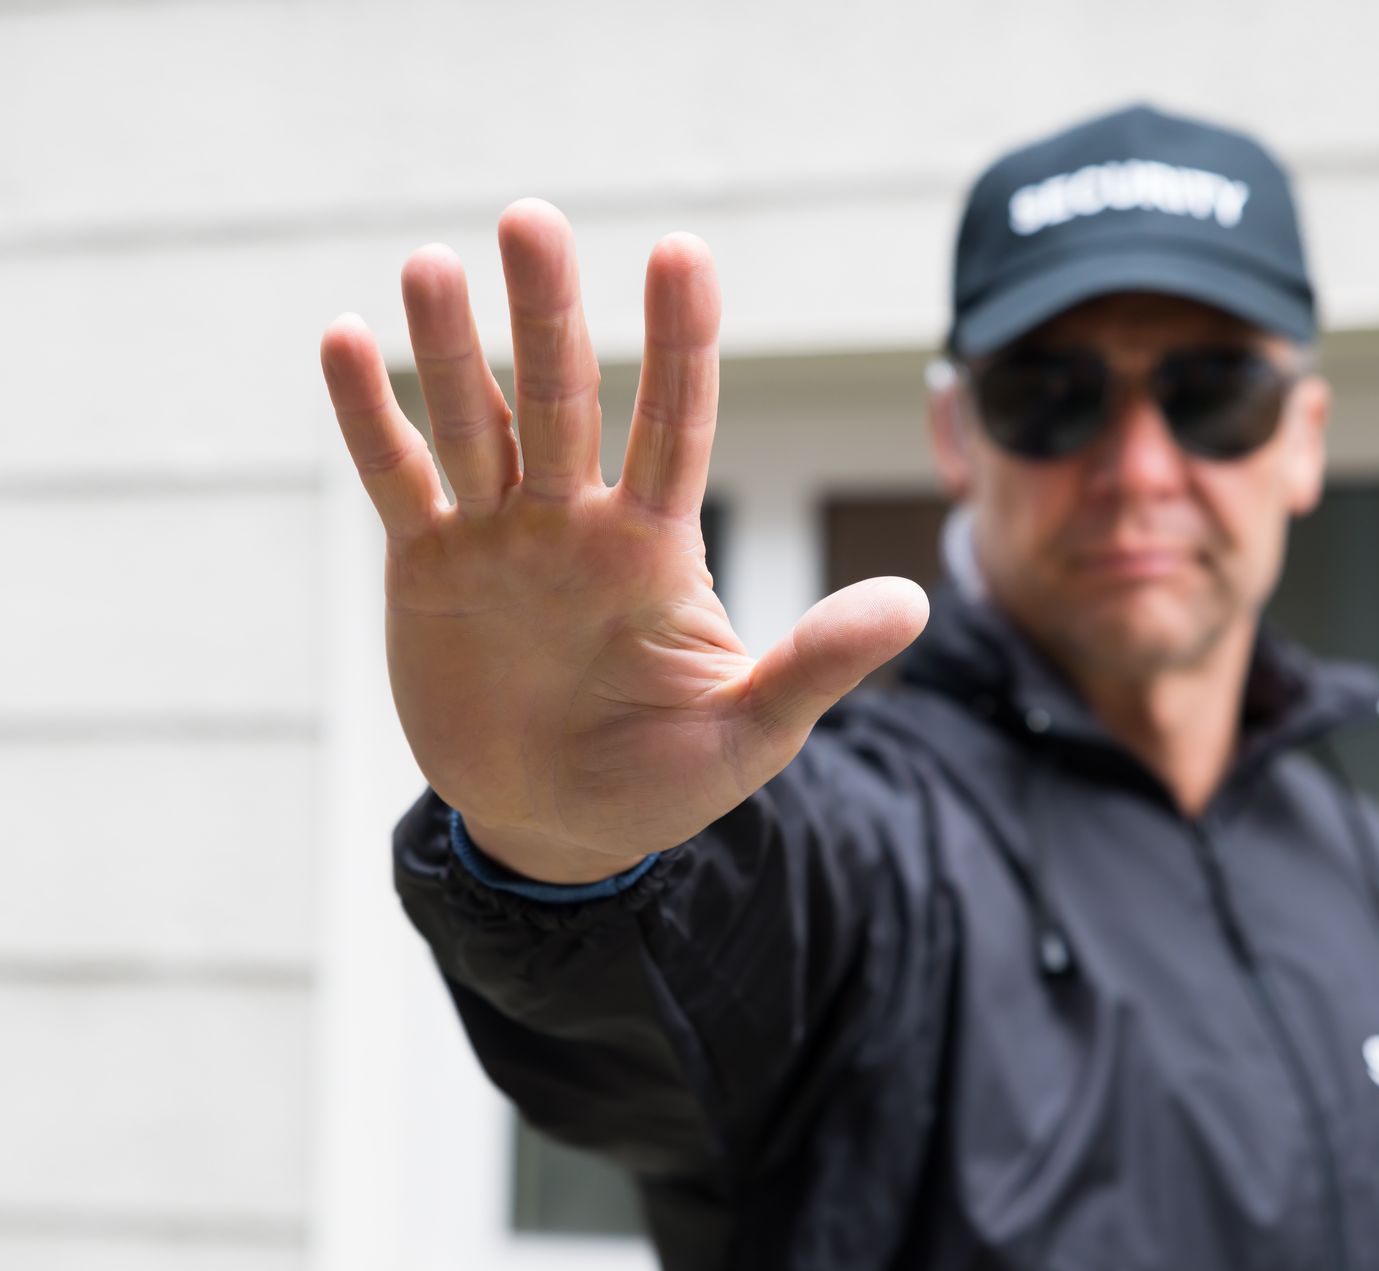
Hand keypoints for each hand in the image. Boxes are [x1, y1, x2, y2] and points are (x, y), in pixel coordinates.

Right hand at [320, 201, 927, 882]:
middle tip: (532, 218)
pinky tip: (345, 340)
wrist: (554, 825)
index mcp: (655, 547)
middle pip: (562, 398)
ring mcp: (499, 537)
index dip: (679, 344)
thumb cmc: (663, 777)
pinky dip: (368, 418)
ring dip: (450, 350)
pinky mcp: (430, 567)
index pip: (676, 425)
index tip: (682, 252)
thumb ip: (817, 664)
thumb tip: (915, 603)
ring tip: (430, 264)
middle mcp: (575, 521)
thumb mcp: (748, 731)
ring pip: (473, 423)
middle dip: (547, 313)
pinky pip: (398, 480)